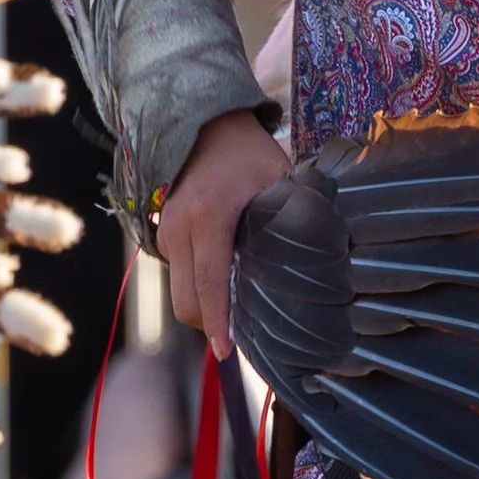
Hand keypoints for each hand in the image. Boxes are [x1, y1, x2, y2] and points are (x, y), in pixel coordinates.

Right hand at [156, 109, 288, 356]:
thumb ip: (292, 215)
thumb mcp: (277, 178)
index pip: (210, 283)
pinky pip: (179, 273)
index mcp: (209, 217)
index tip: (227, 352)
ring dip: (204, 304)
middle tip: (241, 333)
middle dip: (210, 324)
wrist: (205, 126)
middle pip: (186, 300)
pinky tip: (224, 276)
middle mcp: (179, 228)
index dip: (219, 322)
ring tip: (237, 303)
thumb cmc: (247, 153)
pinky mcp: (162, 232)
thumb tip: (316, 257)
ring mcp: (165, 231)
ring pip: (181, 290)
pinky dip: (197, 285)